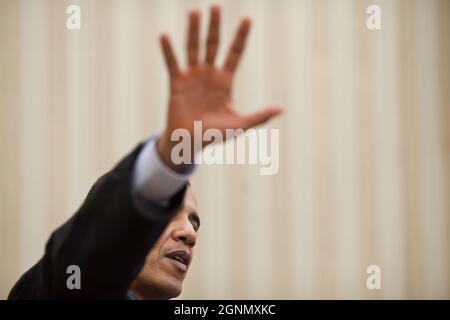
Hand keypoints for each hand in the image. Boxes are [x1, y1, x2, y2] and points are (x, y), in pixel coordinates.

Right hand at [158, 5, 281, 170]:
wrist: (190, 144)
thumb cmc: (215, 135)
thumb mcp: (239, 124)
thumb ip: (259, 116)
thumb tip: (282, 108)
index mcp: (225, 81)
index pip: (234, 53)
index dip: (241, 37)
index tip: (248, 19)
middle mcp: (209, 74)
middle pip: (213, 45)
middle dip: (215, 26)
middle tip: (216, 6)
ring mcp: (192, 77)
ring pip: (193, 48)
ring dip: (193, 31)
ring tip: (194, 11)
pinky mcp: (177, 83)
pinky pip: (172, 64)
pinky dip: (168, 51)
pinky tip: (164, 36)